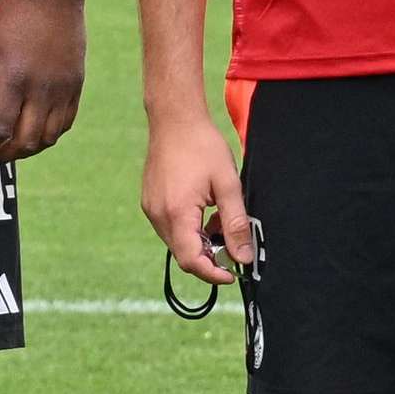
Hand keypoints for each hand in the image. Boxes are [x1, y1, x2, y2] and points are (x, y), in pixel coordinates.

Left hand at [0, 0, 88, 166]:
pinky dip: (48, 135)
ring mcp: (64, 88)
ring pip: (48, 137)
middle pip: (25, 141)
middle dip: (2, 155)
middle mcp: (43, 88)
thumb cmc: (10, 15)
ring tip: (6, 147)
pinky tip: (31, 132)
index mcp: (15, 78)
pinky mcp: (76, 84)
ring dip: (25, 149)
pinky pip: (65, 123)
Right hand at [139, 110, 254, 282]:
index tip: (233, 274)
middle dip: (211, 256)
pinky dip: (190, 229)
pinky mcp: (151, 202)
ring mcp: (151, 208)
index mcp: (176, 212)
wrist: (174, 119)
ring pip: (178, 242)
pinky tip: (205, 210)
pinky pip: (171, 228)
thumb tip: (243, 257)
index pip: (192, 260)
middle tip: (234, 241)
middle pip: (184, 254)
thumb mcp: (228, 185)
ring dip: (201, 242)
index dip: (213, 274)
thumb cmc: (202, 146)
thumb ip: (236, 224)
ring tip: (220, 218)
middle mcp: (158, 215)